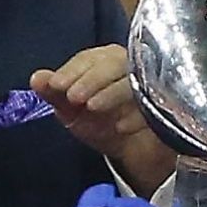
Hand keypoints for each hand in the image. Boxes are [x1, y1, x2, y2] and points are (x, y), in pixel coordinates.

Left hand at [32, 45, 172, 188]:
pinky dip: (137, 116)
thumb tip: (36, 77)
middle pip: (117, 62)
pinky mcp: (170, 105)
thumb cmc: (101, 121)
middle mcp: (134, 66)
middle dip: (93, 79)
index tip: (57, 86)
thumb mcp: (72, 110)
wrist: (134, 149)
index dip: (73, 69)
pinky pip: (156, 105)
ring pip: (137, 80)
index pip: (91, 57)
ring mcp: (154, 84)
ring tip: (94, 108)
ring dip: (113, 93)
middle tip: (74, 98)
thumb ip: (54, 94)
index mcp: (108, 61)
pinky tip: (121, 127)